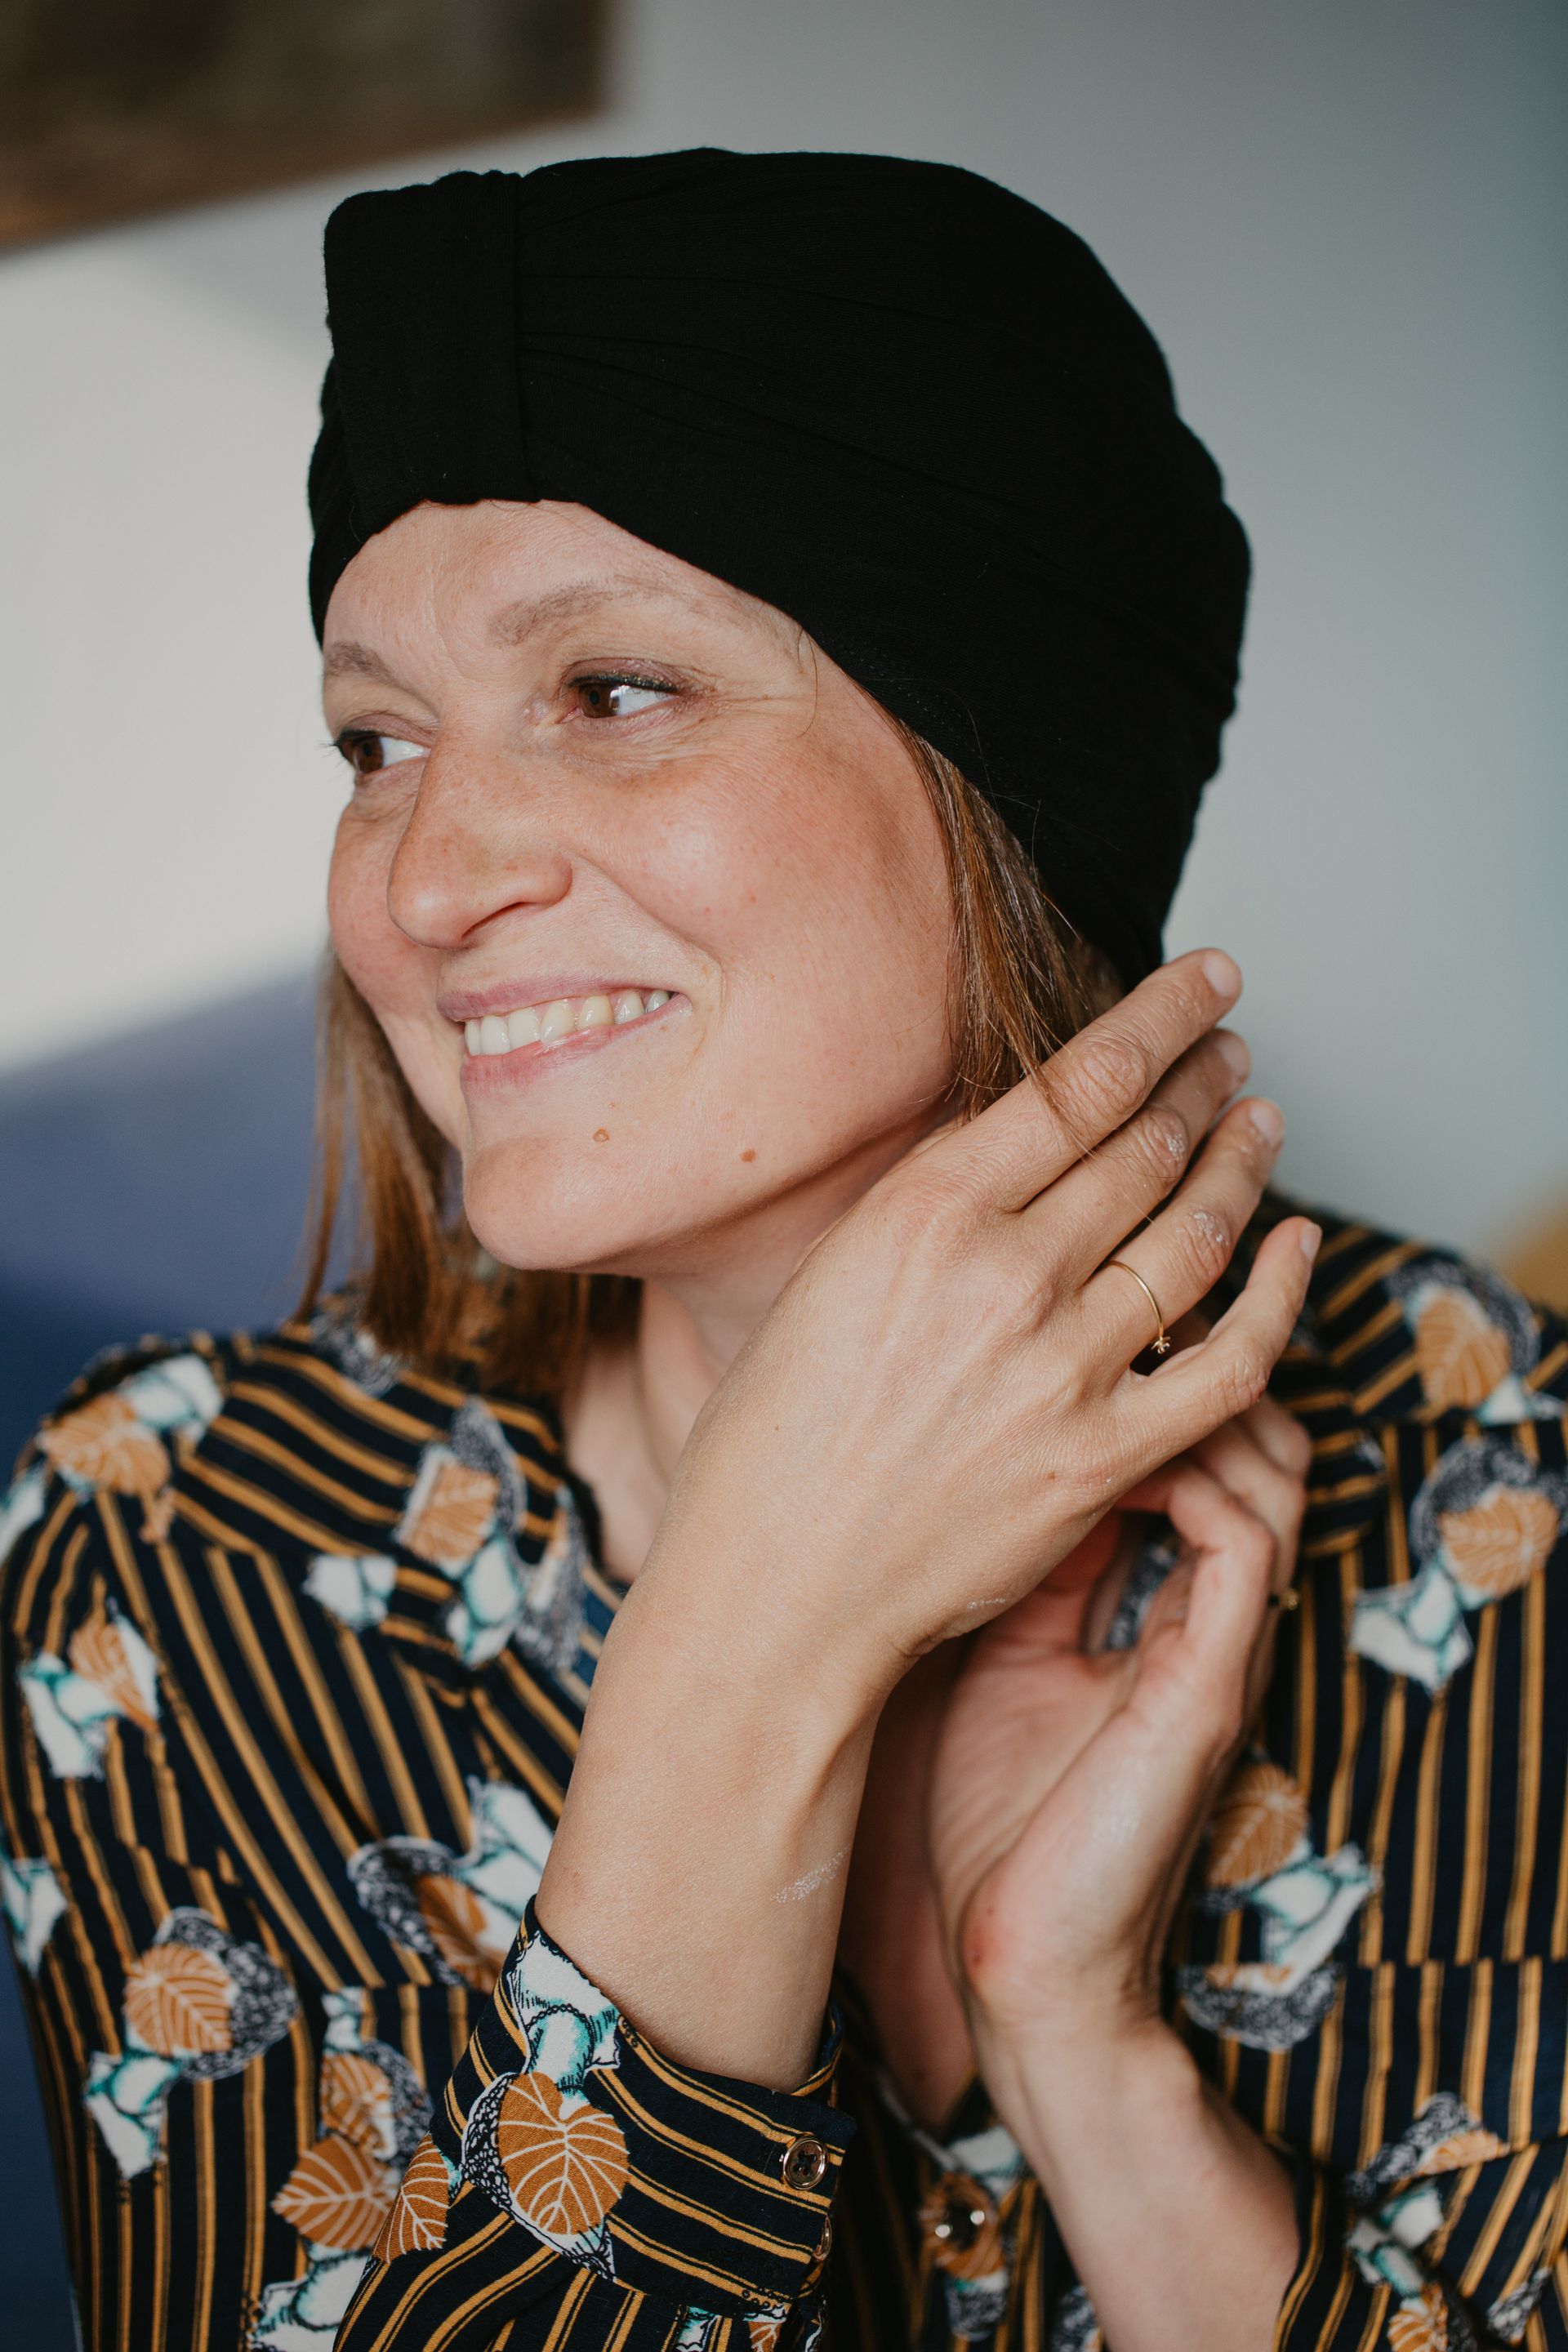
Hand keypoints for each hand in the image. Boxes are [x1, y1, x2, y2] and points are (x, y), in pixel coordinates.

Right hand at [640, 948, 1317, 1712]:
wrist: (777, 1588)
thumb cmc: (774, 1438)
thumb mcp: (831, 1274)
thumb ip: (935, 1207)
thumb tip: (1024, 1145)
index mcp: (923, 1212)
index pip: (1081, 1083)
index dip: (1164, 1019)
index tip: (1207, 983)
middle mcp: (1003, 1276)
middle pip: (1147, 1144)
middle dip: (1206, 1082)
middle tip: (1231, 1052)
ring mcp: (1062, 1368)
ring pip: (1194, 1234)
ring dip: (1242, 1164)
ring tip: (1260, 1121)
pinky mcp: (1104, 1456)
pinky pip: (1228, 1359)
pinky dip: (1278, 1294)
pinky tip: (1299, 1248)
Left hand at [929, 1395, 1310, 2049]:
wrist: (1024, 1971)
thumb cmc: (994, 1825)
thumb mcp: (998, 1658)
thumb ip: (1021, 1565)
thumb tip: (985, 1458)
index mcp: (1166, 1616)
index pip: (1207, 1460)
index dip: (1159, 1386)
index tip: (1080, 1334)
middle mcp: (1210, 1622)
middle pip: (1257, 1447)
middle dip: (1193, 1371)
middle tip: (1113, 1322)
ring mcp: (1220, 1651)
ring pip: (1266, 1476)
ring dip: (1196, 1402)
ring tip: (1117, 1365)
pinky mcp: (1207, 1686)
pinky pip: (1241, 1540)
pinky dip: (1188, 1473)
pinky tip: (1111, 1449)